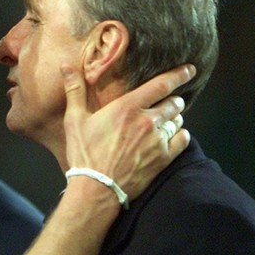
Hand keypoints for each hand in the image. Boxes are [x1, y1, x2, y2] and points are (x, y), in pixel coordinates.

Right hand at [62, 64, 193, 200]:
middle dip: (173, 100)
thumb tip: (66, 66)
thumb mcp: (74, 120)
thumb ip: (75, 90)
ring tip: (167, 121)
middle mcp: (147, 121)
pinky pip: (182, 140)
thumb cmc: (84, 154)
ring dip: (174, 118)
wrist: (96, 188)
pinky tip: (173, 137)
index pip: (162, 84)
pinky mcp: (163, 158)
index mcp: (128, 107)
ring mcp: (158, 140)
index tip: (189, 70)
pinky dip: (180, 135)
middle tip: (169, 102)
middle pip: (174, 103)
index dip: (178, 75)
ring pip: (178, 121)